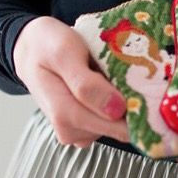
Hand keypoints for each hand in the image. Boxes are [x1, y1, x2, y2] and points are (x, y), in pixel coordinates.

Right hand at [13, 16, 130, 148]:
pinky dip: (116, 100)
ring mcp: (79, 130)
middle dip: (129, 101)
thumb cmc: (46, 46)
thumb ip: (85, 84)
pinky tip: (106, 81)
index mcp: (65, 115)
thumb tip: (116, 110)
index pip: (116, 126)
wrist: (31, 47)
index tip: (146, 85)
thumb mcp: (64, 53)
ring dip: (122, 99)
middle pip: (120, 126)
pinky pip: (112, 119)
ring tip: (109, 72)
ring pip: (118, 123)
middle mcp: (71, 131)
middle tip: (124, 69)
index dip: (136, 108)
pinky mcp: (85, 126)